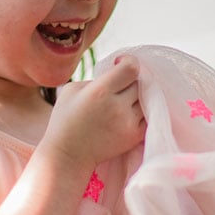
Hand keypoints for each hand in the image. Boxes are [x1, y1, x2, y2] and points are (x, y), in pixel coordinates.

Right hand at [41, 55, 145, 169]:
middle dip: (130, 80)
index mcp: (100, 91)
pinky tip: (128, 111)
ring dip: (138, 95)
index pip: (131, 68)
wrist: (68, 154)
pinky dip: (142, 110)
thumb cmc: (65, 119)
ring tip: (123, 99)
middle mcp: (117, 106)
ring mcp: (128, 123)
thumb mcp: (71, 90)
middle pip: (139, 82)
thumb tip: (116, 73)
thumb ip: (96, 78)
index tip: (120, 63)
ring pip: (147, 98)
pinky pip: (149, 115)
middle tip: (119, 84)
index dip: (129, 61)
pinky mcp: (134, 136)